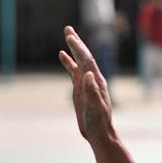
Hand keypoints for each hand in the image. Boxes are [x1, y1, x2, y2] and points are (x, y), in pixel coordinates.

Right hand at [58, 25, 113, 143]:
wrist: (99, 133)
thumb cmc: (99, 122)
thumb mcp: (95, 108)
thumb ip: (92, 91)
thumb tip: (87, 74)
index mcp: (96, 81)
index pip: (87, 60)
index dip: (79, 48)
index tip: (70, 37)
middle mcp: (92, 79)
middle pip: (84, 56)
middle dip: (76, 43)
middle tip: (67, 29)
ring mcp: (85, 84)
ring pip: (78, 62)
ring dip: (73, 49)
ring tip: (67, 35)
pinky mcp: (80, 90)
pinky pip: (73, 72)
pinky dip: (68, 62)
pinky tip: (62, 56)